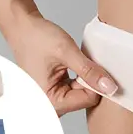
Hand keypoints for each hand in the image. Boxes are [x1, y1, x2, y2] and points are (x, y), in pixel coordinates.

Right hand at [3, 10, 119, 116]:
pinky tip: (73, 64)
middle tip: (84, 60)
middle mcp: (49, 105)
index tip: (99, 66)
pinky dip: (79, 76)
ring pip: (82, 92)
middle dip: (90, 79)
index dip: (97, 82)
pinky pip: (76, 88)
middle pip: (85, 98)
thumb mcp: (66, 52)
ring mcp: (52, 99)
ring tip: (75, 60)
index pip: (88, 99)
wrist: (23, 28)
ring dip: (85, 76)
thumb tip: (109, 87)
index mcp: (49, 101)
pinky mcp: (55, 91)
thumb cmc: (36, 39)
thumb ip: (89, 71)